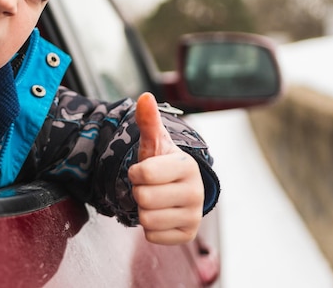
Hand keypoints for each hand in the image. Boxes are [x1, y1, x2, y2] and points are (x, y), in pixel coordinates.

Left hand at [128, 92, 203, 244]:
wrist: (175, 188)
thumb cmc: (161, 162)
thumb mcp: (154, 141)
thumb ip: (148, 120)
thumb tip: (145, 96)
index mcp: (187, 166)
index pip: (143, 174)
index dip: (136, 172)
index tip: (144, 170)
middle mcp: (196, 192)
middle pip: (143, 197)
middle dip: (138, 191)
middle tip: (149, 186)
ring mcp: (194, 216)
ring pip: (146, 219)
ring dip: (142, 209)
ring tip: (154, 199)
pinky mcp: (188, 235)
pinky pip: (151, 236)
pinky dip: (149, 227)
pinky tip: (159, 214)